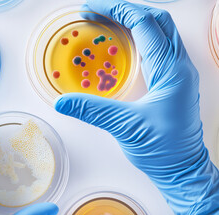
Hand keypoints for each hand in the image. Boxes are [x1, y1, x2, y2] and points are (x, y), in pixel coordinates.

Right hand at [55, 0, 218, 214]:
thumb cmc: (162, 149)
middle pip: (157, 20)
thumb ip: (93, 111)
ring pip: (159, 32)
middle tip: (97, 12)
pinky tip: (121, 47)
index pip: (145, 24)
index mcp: (171, 70)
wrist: (182, 169)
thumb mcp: (125, 127)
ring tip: (106, 23)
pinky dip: (138, 38)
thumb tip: (61, 102)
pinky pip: (157, 48)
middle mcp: (178, 66)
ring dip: (133, 21)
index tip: (91, 9)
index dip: (116, 11)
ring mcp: (177, 73)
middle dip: (126, 10)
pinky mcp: (172, 82)